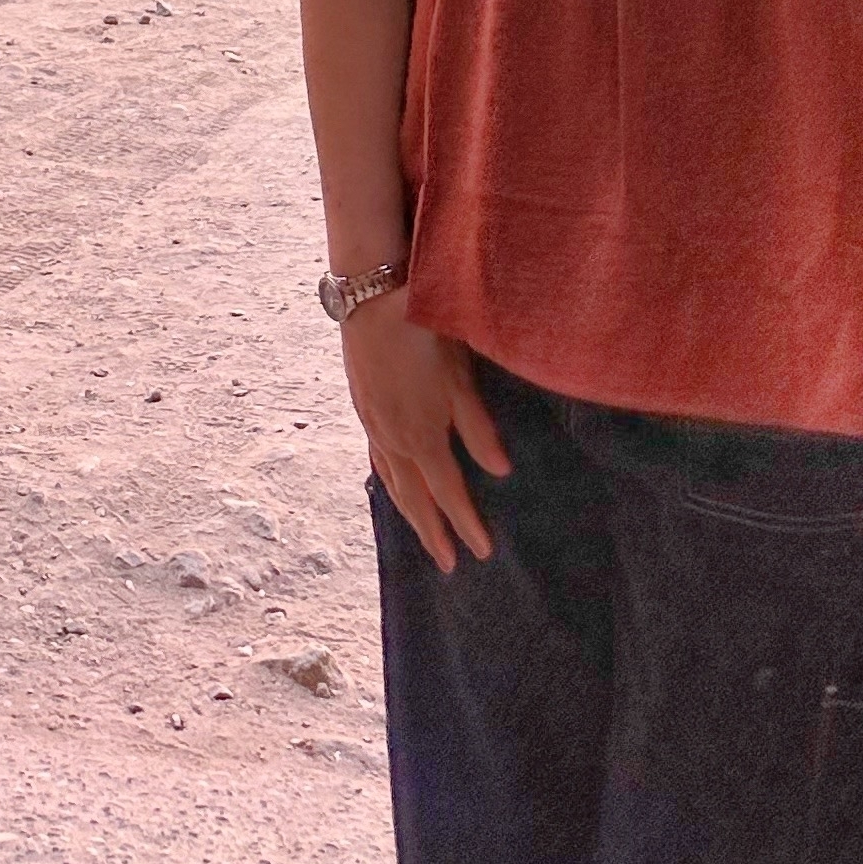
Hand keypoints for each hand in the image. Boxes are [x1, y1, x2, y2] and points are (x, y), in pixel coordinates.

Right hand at [343, 306, 512, 569]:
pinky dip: (387, 481)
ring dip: (409, 511)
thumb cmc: (424, 333)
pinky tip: (390, 481)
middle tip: (446, 565)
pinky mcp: (362, 408)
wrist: (371, 299)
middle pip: (415, 498)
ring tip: (421, 532)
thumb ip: (477, 427)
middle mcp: (393, 440)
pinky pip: (376, 459)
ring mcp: (373, 425)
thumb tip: (500, 472)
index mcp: (421, 437)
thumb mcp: (460, 378)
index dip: (466, 524)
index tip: (482, 553)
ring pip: (392, 482)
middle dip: (432, 532)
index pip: (449, 493)